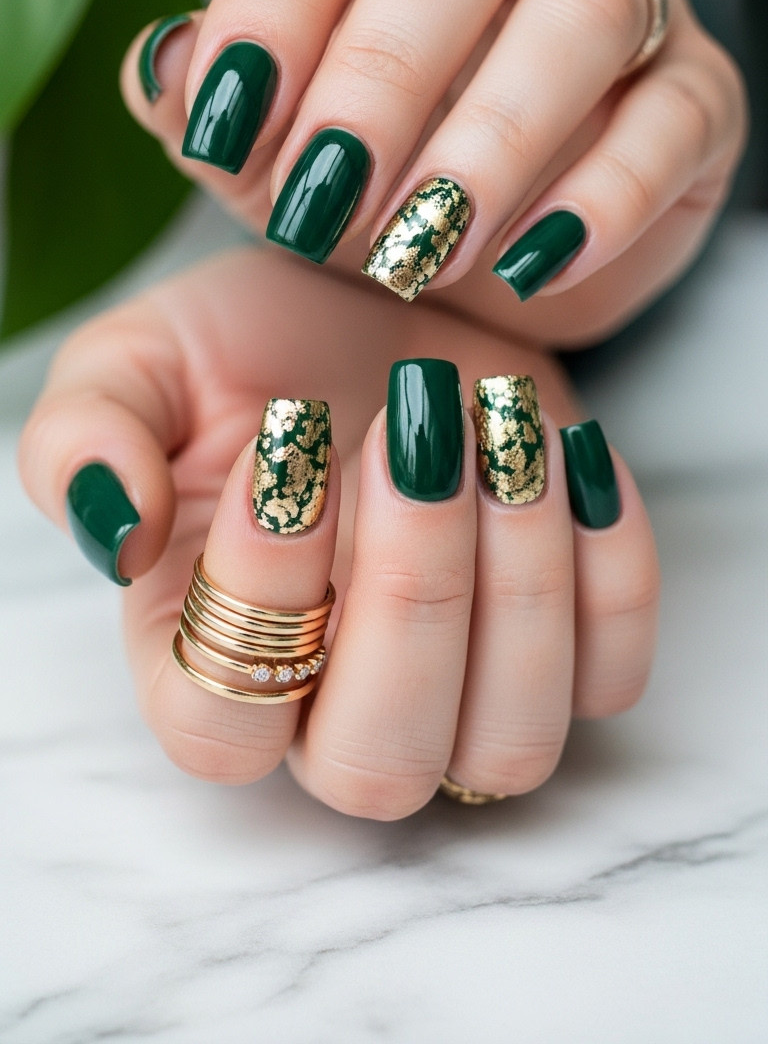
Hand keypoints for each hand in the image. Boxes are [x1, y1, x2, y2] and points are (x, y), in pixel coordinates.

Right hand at [20, 248, 657, 814]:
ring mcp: (459, 689)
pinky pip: (613, 677)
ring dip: (521, 581)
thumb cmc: (254, 345)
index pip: (222, 724)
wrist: (383, 304)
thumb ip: (88, 435)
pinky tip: (565, 447)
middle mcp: (331, 703)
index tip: (289, 437)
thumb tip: (113, 530)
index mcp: (205, 651)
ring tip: (501, 426)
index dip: (262, 595)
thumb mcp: (141, 356)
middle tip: (412, 433)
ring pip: (508, 747)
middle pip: (380, 763)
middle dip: (413, 592)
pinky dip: (611, 565)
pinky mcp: (567, 646)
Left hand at [121, 0, 745, 346]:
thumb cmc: (362, 176)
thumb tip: (168, 66)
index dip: (274, 0)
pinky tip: (530, 266)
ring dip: (491, 142)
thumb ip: (205, 102)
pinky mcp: (697, 88)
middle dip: (383, 75)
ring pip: (583, 13)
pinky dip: (602, 200)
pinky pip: (674, 115)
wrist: (482, 259)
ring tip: (420, 252)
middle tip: (322, 204)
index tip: (227, 127)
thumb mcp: (262, 148)